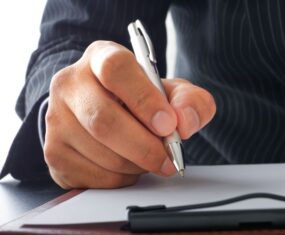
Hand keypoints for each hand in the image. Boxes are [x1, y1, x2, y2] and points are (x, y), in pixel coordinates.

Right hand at [44, 41, 215, 188]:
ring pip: (102, 154)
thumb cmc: (140, 99)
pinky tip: (128, 165)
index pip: (116, 70)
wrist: (105, 110)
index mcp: (101, 58)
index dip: (144, 99)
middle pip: (104, 120)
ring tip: (147, 157)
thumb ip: (189, 101)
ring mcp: (56, 120)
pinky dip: (122, 178)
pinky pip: (94, 177)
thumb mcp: (171, 91)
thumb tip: (185, 122)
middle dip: (144, 146)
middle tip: (169, 157)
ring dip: (136, 165)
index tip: (168, 125)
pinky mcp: (55, 152)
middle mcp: (70, 85)